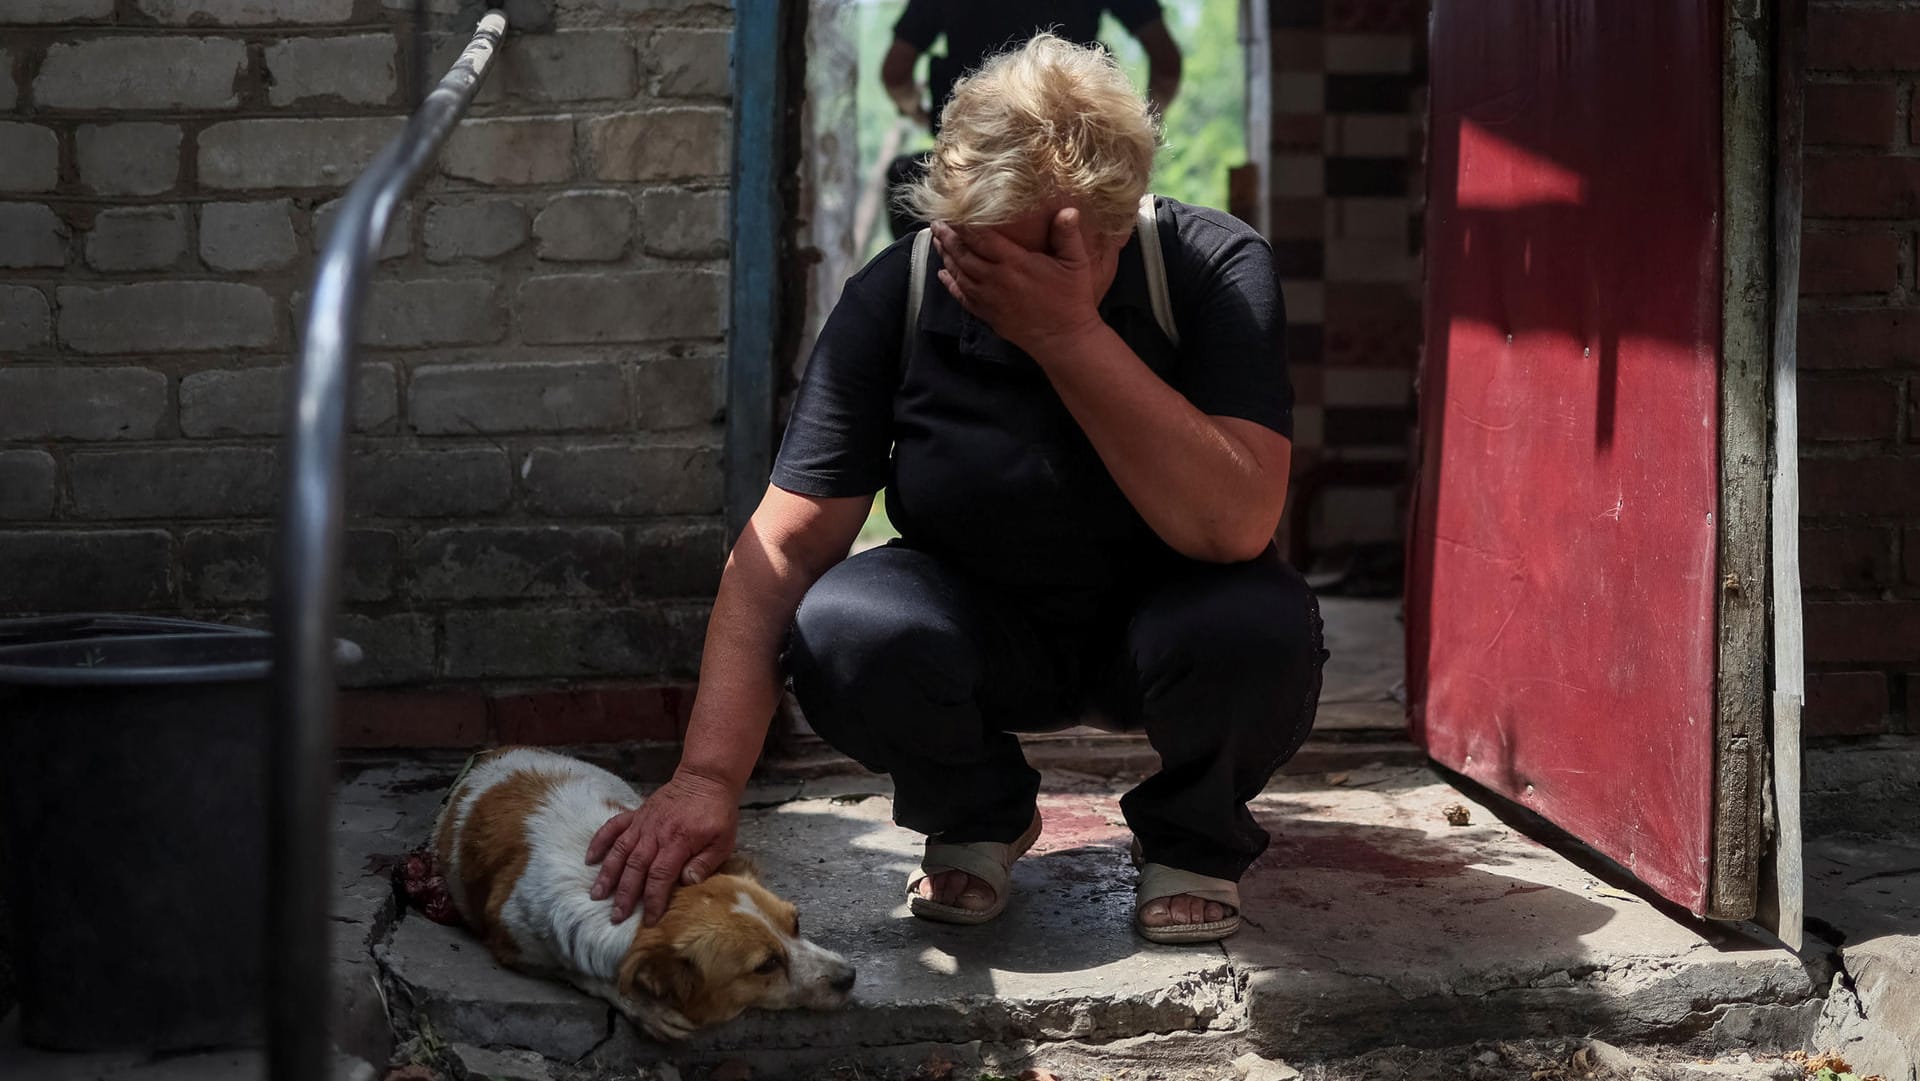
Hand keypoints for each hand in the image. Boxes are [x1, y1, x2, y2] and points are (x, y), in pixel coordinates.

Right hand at [586, 768, 738, 924]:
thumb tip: (687, 883)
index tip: (649, 919)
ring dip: (607, 874)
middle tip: (616, 916)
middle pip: (635, 868)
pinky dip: (600, 841)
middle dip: (625, 894)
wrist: (706, 779)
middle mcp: (655, 834)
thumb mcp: (723, 841)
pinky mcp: (636, 814)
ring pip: (620, 851)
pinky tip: (590, 858)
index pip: (661, 876)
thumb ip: (705, 863)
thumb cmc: (717, 813)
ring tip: (597, 894)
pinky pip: (613, 827)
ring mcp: (643, 823)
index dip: (653, 900)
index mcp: (678, 842)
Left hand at [930, 209, 1110, 357]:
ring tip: (937, 241)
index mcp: (1014, 263)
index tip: (952, 211)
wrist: (1063, 340)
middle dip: (948, 237)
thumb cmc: (1071, 300)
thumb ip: (1068, 236)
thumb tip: (1068, 209)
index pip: (981, 239)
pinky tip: (942, 274)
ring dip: (946, 256)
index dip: (963, 225)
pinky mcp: (987, 314)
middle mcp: (995, 279)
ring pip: (959, 273)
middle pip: (963, 254)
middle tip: (936, 223)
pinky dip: (950, 284)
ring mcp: (988, 298)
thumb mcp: (1076, 264)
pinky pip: (962, 297)